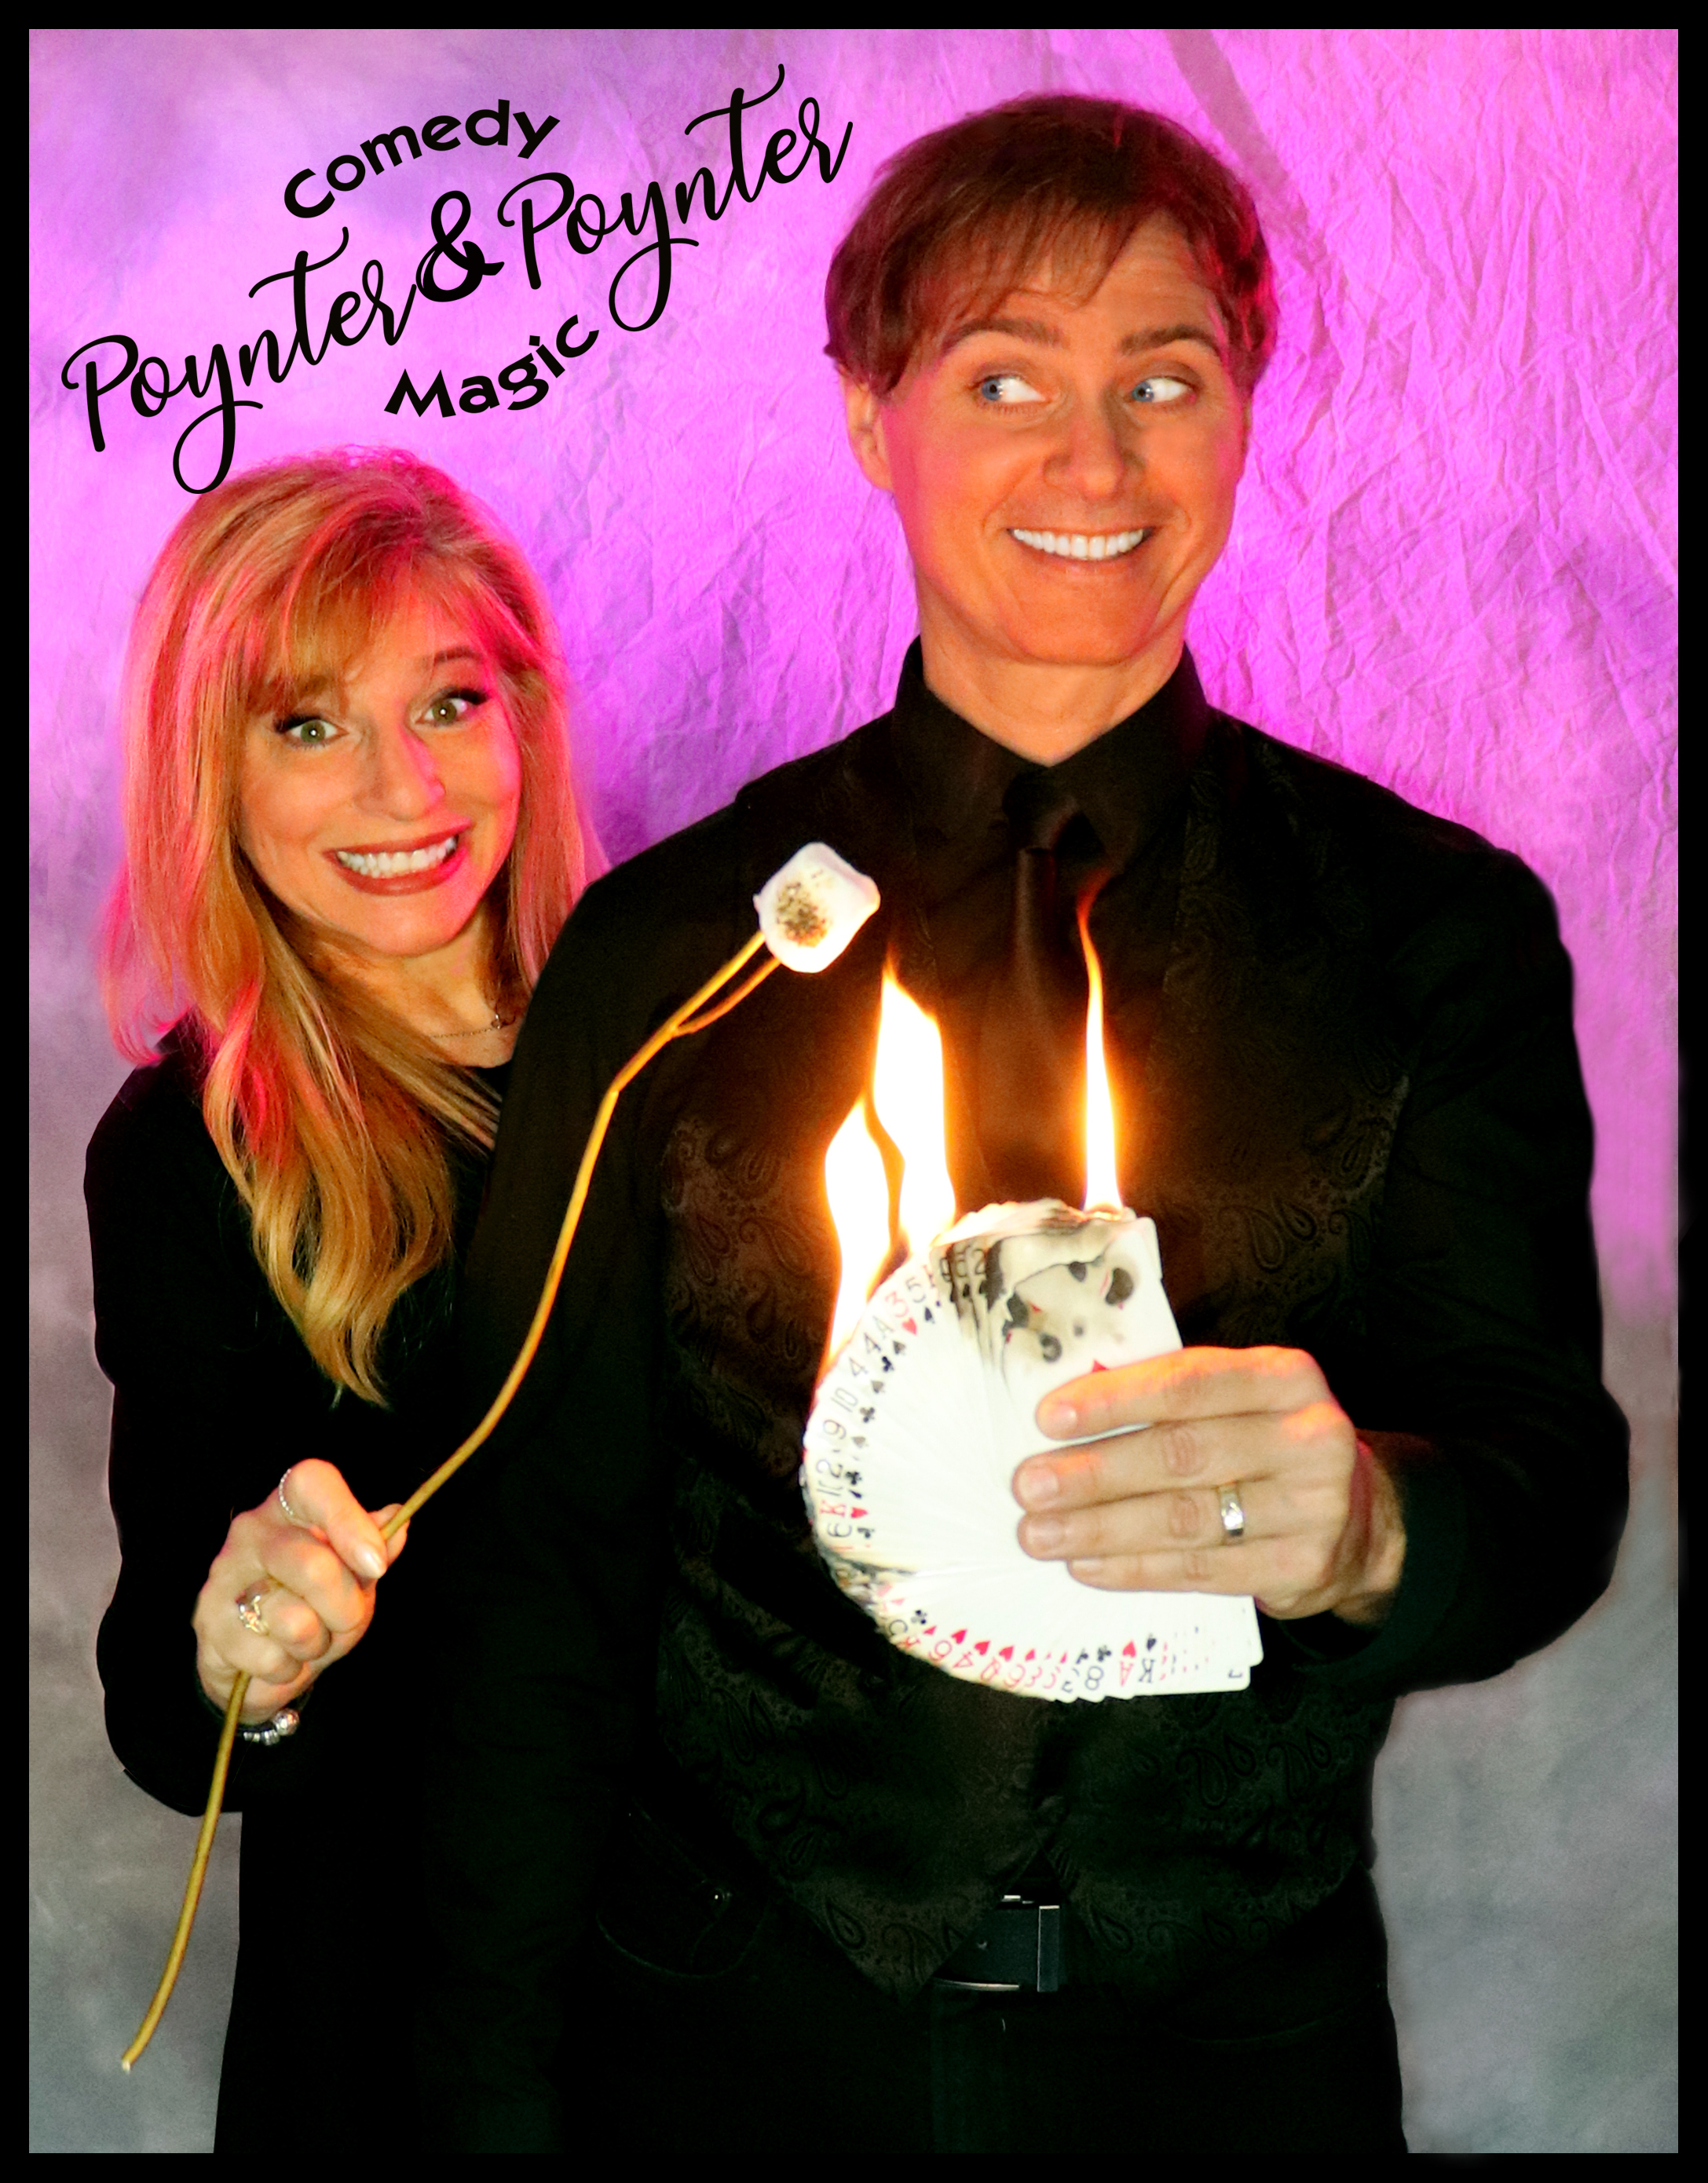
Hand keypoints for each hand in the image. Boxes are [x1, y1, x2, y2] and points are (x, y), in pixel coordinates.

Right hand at [192, 1459, 408, 1724]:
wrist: (261, 1661)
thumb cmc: (317, 1604)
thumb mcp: (355, 1577)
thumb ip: (375, 1548)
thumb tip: (396, 1519)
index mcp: (292, 1505)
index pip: (312, 1483)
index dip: (347, 1520)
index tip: (376, 1565)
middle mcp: (252, 1530)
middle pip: (313, 1566)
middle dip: (345, 1610)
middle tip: (344, 1621)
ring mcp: (225, 1574)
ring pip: (293, 1622)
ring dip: (315, 1645)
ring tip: (305, 1639)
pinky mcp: (207, 1622)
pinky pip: (270, 1658)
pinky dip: (287, 1669)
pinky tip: (276, 1657)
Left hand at [1011, 1346, 1404, 1624]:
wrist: (1357, 1519)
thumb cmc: (1264, 1443)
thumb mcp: (1238, 1401)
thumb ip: (1171, 1397)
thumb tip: (1065, 1415)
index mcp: (1287, 1377)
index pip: (1189, 1383)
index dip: (1116, 1400)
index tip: (1048, 1417)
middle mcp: (1312, 1437)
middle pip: (1182, 1454)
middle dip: (1094, 1472)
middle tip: (1029, 1485)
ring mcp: (1314, 1508)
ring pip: (1185, 1518)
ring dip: (1101, 1528)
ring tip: (1041, 1533)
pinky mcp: (1302, 1568)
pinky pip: (1201, 1571)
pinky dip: (1136, 1569)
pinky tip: (1088, 1565)